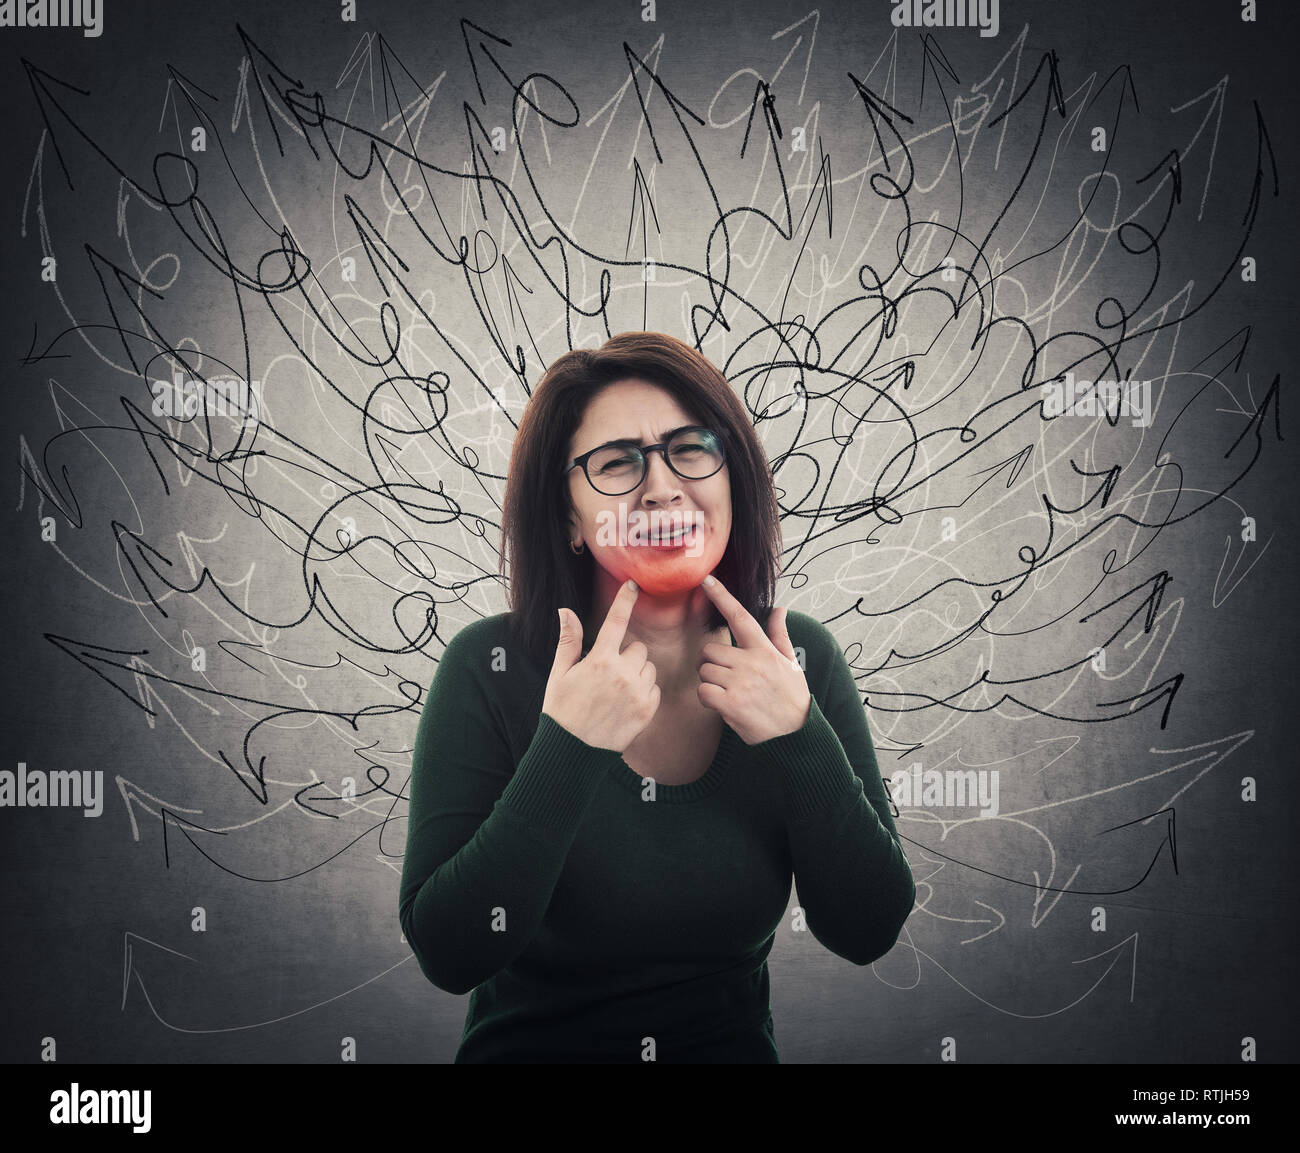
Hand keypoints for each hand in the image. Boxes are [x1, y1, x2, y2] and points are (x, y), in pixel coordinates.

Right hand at [542, 579, 660, 753]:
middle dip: (626, 655)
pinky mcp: (648, 710)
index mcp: (599, 661)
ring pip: (648, 667)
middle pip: (637, 648)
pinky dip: (644, 691)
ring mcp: (638, 692)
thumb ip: (569, 641)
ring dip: (636, 673)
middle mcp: (622, 674)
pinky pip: (654, 688)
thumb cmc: (562, 711)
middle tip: (608, 674)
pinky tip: (626, 703)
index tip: (633, 585)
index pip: (615, 621)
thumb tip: (565, 611)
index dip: (625, 600)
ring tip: (616, 691)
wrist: (573, 752)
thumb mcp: (559, 674)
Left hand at [697, 574, 811, 743]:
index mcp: (765, 650)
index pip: (741, 617)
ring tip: (731, 694)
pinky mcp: (730, 704)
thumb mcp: (790, 663)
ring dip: (710, 683)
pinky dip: (707, 699)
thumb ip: (779, 635)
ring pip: (704, 671)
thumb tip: (779, 608)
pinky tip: (723, 705)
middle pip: (709, 650)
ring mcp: (740, 683)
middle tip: (727, 678)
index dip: (722, 596)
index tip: (706, 580)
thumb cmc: (791, 698)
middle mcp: (752, 663)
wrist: (795, 735)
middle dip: (712, 663)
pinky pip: (703, 692)